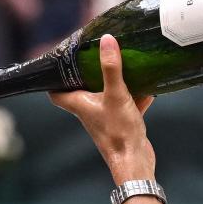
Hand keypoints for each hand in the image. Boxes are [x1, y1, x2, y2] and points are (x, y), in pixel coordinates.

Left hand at [49, 35, 155, 183]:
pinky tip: (148, 86)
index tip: (59, 63)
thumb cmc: (119, 132)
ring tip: (122, 64)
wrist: (135, 163)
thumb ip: (111, 67)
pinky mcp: (123, 124)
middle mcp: (90, 111)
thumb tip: (106, 40)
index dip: (54, 79)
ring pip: (107, 96)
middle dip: (88, 73)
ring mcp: (106, 118)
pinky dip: (135, 96)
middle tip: (93, 55)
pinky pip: (127, 105)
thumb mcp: (116, 94)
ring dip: (114, 82)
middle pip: (82, 90)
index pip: (56, 93)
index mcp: (80, 104)